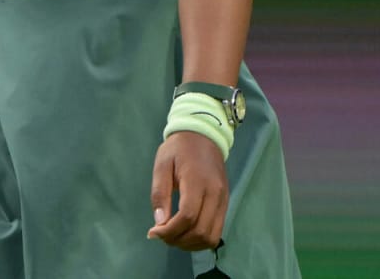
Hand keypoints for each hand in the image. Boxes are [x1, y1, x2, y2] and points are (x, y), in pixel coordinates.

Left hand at [146, 131, 227, 249]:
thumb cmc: (179, 148)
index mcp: (197, 181)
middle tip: (161, 235)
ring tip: (173, 236)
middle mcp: (215, 193)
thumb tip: (159, 223)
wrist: (204, 135)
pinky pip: (217, 231)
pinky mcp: (225, 204)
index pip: (187, 216)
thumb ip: (160, 194)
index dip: (169, 231)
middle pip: (200, 231)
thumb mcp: (162, 165)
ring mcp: (223, 200)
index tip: (153, 232)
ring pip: (211, 237)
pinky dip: (201, 239)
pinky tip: (186, 233)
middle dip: (178, 240)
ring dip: (190, 244)